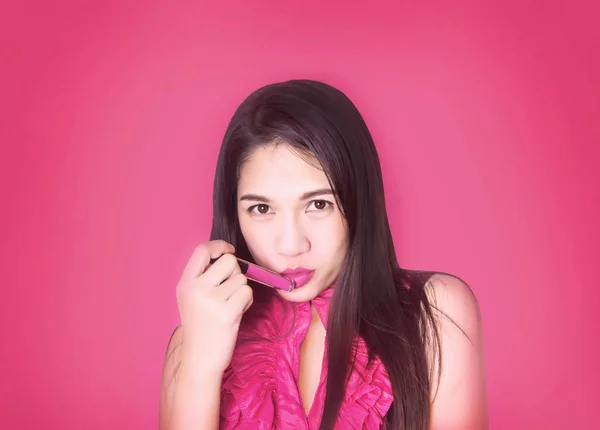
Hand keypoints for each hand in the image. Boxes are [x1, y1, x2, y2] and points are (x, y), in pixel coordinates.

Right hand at [175, 240, 252, 374]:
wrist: (199, 358)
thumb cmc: (200, 326)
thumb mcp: (191, 296)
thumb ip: (204, 275)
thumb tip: (227, 254)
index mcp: (186, 282)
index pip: (202, 250)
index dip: (219, 245)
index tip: (228, 250)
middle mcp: (197, 288)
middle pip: (229, 261)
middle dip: (235, 272)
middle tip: (229, 289)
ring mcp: (212, 300)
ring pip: (241, 279)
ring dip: (241, 290)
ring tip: (230, 305)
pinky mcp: (227, 313)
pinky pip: (247, 293)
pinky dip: (246, 302)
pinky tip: (236, 313)